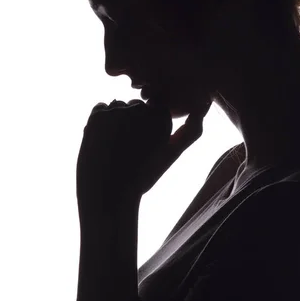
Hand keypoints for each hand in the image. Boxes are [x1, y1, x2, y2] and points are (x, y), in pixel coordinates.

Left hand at [76, 97, 210, 210]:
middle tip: (127, 150)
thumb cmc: (142, 175)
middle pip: (136, 107)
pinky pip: (100, 109)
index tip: (143, 148)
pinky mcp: (98, 113)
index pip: (154, 109)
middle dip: (131, 123)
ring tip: (114, 148)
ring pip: (118, 107)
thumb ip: (190, 132)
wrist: (108, 193)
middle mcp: (142, 108)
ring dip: (115, 121)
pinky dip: (99, 122)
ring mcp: (119, 109)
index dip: (147, 129)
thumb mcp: (171, 153)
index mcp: (163, 118)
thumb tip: (201, 109)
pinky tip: (102, 142)